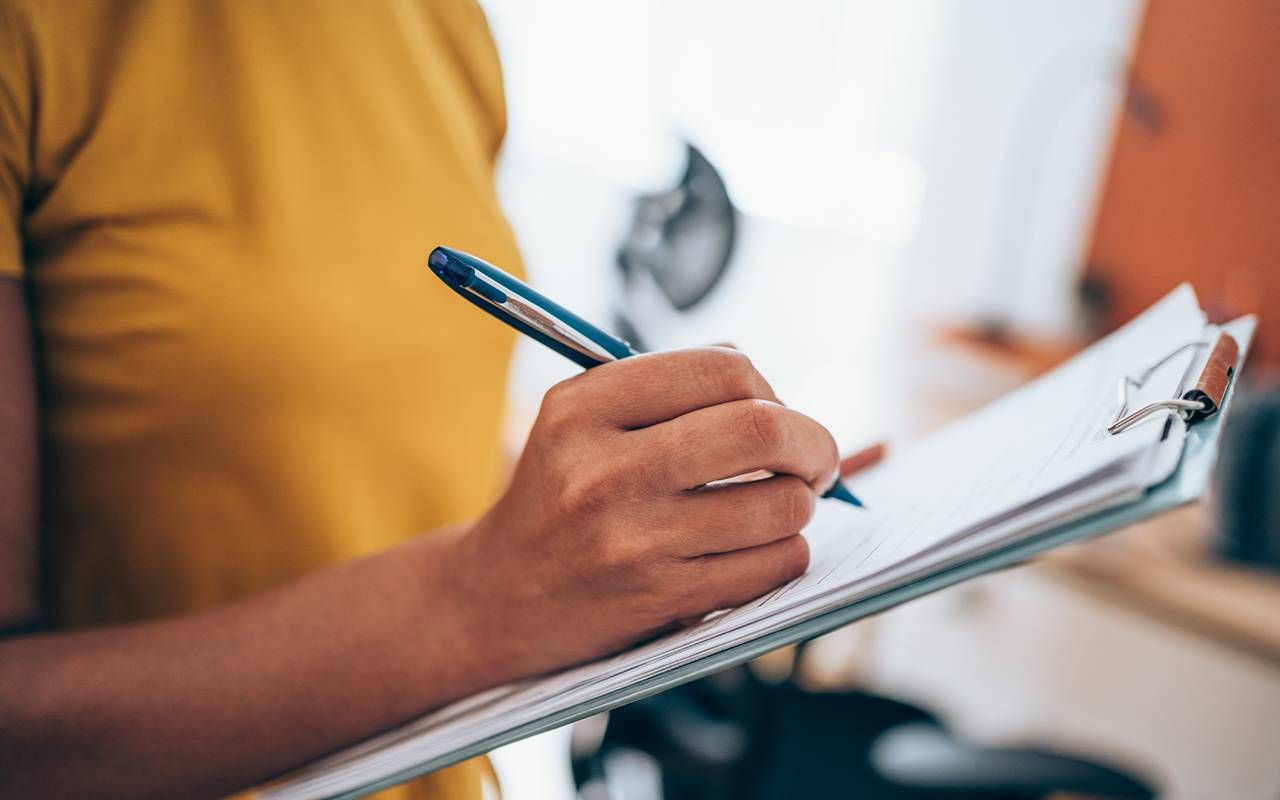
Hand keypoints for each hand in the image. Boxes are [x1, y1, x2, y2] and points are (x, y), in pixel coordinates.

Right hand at [440, 348, 841, 681]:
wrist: (500, 597)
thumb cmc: (560, 496)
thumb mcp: (580, 421)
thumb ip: (665, 387)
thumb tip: (772, 388)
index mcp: (583, 408)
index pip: (721, 368)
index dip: (769, 387)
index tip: (774, 410)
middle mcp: (603, 471)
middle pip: (762, 431)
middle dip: (813, 442)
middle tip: (815, 458)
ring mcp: (633, 541)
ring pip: (781, 505)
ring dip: (801, 505)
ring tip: (780, 506)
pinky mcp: (662, 600)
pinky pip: (774, 566)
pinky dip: (787, 553)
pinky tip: (760, 550)